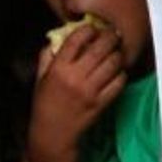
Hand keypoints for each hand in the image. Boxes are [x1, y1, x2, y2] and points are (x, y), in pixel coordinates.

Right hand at [29, 25, 125, 156]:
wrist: (53, 133)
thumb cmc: (45, 104)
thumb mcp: (40, 77)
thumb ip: (47, 55)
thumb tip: (59, 36)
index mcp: (58, 68)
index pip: (76, 39)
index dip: (87, 29)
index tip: (92, 28)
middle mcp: (75, 77)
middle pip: (100, 48)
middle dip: (110, 37)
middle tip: (113, 35)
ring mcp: (90, 90)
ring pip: (113, 63)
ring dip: (117, 54)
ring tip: (116, 52)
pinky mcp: (101, 102)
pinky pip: (119, 82)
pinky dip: (121, 73)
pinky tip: (117, 71)